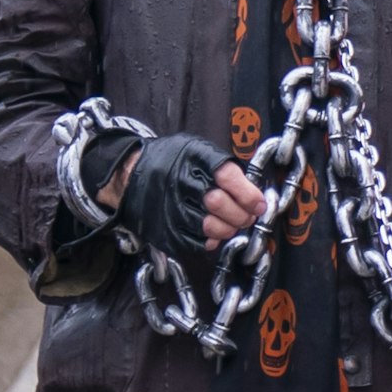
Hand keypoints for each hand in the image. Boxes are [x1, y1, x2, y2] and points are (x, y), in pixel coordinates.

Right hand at [98, 132, 263, 253]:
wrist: (132, 174)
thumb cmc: (173, 161)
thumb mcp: (197, 148)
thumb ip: (224, 167)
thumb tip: (255, 194)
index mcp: (193, 158)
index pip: (227, 177)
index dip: (249, 194)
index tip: (259, 204)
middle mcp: (180, 182)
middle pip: (219, 204)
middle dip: (241, 215)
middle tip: (248, 217)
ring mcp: (170, 207)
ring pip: (210, 227)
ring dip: (229, 229)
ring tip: (232, 225)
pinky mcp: (165, 229)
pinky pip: (197, 243)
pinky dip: (212, 241)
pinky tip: (214, 233)